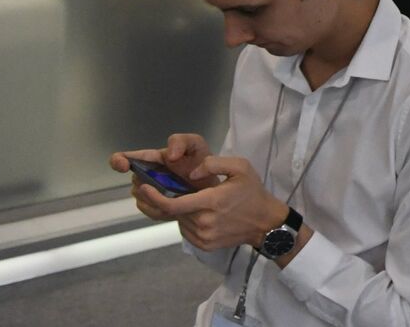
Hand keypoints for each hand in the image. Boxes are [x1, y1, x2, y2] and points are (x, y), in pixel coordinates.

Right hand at [111, 134, 212, 221]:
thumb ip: (181, 141)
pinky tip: (179, 203)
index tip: (123, 166)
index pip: (122, 159)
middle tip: (173, 184)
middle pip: (135, 183)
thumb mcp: (195, 145)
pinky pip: (152, 212)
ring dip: (160, 198)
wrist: (212, 186)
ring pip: (143, 199)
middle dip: (152, 185)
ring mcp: (148, 194)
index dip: (118, 161)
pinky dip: (165, 209)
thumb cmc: (201, 162)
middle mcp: (144, 176)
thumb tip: (170, 156)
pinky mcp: (155, 209)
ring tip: (181, 193)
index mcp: (149, 159)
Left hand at [150, 155, 289, 252]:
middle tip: (166, 189)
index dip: (153, 197)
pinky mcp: (204, 245)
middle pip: (173, 212)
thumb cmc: (253, 193)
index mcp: (210, 202)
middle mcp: (203, 222)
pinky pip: (187, 231)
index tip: (143, 188)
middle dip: (167, 200)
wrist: (266, 224)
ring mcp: (203, 237)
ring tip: (194, 201)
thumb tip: (192, 174)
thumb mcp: (241, 168)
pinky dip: (188, 220)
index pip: (171, 204)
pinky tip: (202, 214)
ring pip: (179, 221)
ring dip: (180, 211)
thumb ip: (214, 163)